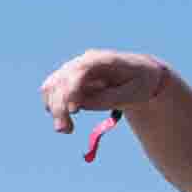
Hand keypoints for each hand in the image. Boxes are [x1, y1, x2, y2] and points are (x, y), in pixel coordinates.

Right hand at [39, 49, 170, 133]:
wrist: (139, 75)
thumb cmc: (140, 83)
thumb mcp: (135, 93)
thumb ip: (110, 98)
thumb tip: (82, 104)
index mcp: (102, 60)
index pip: (80, 70)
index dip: (72, 89)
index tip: (74, 111)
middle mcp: (83, 61)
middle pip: (61, 81)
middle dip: (60, 107)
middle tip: (67, 131)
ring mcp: (73, 70)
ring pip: (51, 87)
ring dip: (54, 111)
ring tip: (68, 130)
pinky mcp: (67, 81)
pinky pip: (51, 94)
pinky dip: (54, 110)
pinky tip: (68, 123)